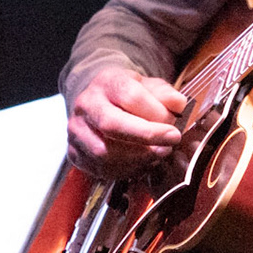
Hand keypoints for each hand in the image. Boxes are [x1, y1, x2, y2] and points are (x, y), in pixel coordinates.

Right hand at [67, 66, 185, 178]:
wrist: (101, 104)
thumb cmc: (129, 97)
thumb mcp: (150, 87)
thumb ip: (165, 94)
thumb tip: (178, 105)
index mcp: (106, 82)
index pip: (130, 97)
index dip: (155, 115)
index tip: (174, 129)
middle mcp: (86, 104)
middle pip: (112, 124)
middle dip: (145, 138)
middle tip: (169, 145)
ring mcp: (77, 130)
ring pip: (104, 151)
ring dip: (137, 158)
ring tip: (158, 155)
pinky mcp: (74, 152)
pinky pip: (99, 168)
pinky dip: (125, 171)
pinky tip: (141, 164)